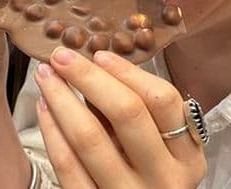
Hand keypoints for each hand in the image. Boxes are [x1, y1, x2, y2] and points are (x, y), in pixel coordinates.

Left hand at [34, 48, 206, 188]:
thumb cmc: (146, 179)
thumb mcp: (160, 152)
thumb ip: (137, 116)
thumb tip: (95, 68)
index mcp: (187, 157)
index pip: (162, 100)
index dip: (128, 72)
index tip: (99, 54)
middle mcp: (163, 177)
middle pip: (127, 113)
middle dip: (88, 77)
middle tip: (61, 56)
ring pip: (90, 138)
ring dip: (61, 99)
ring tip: (45, 76)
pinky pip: (68, 166)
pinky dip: (52, 131)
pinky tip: (43, 108)